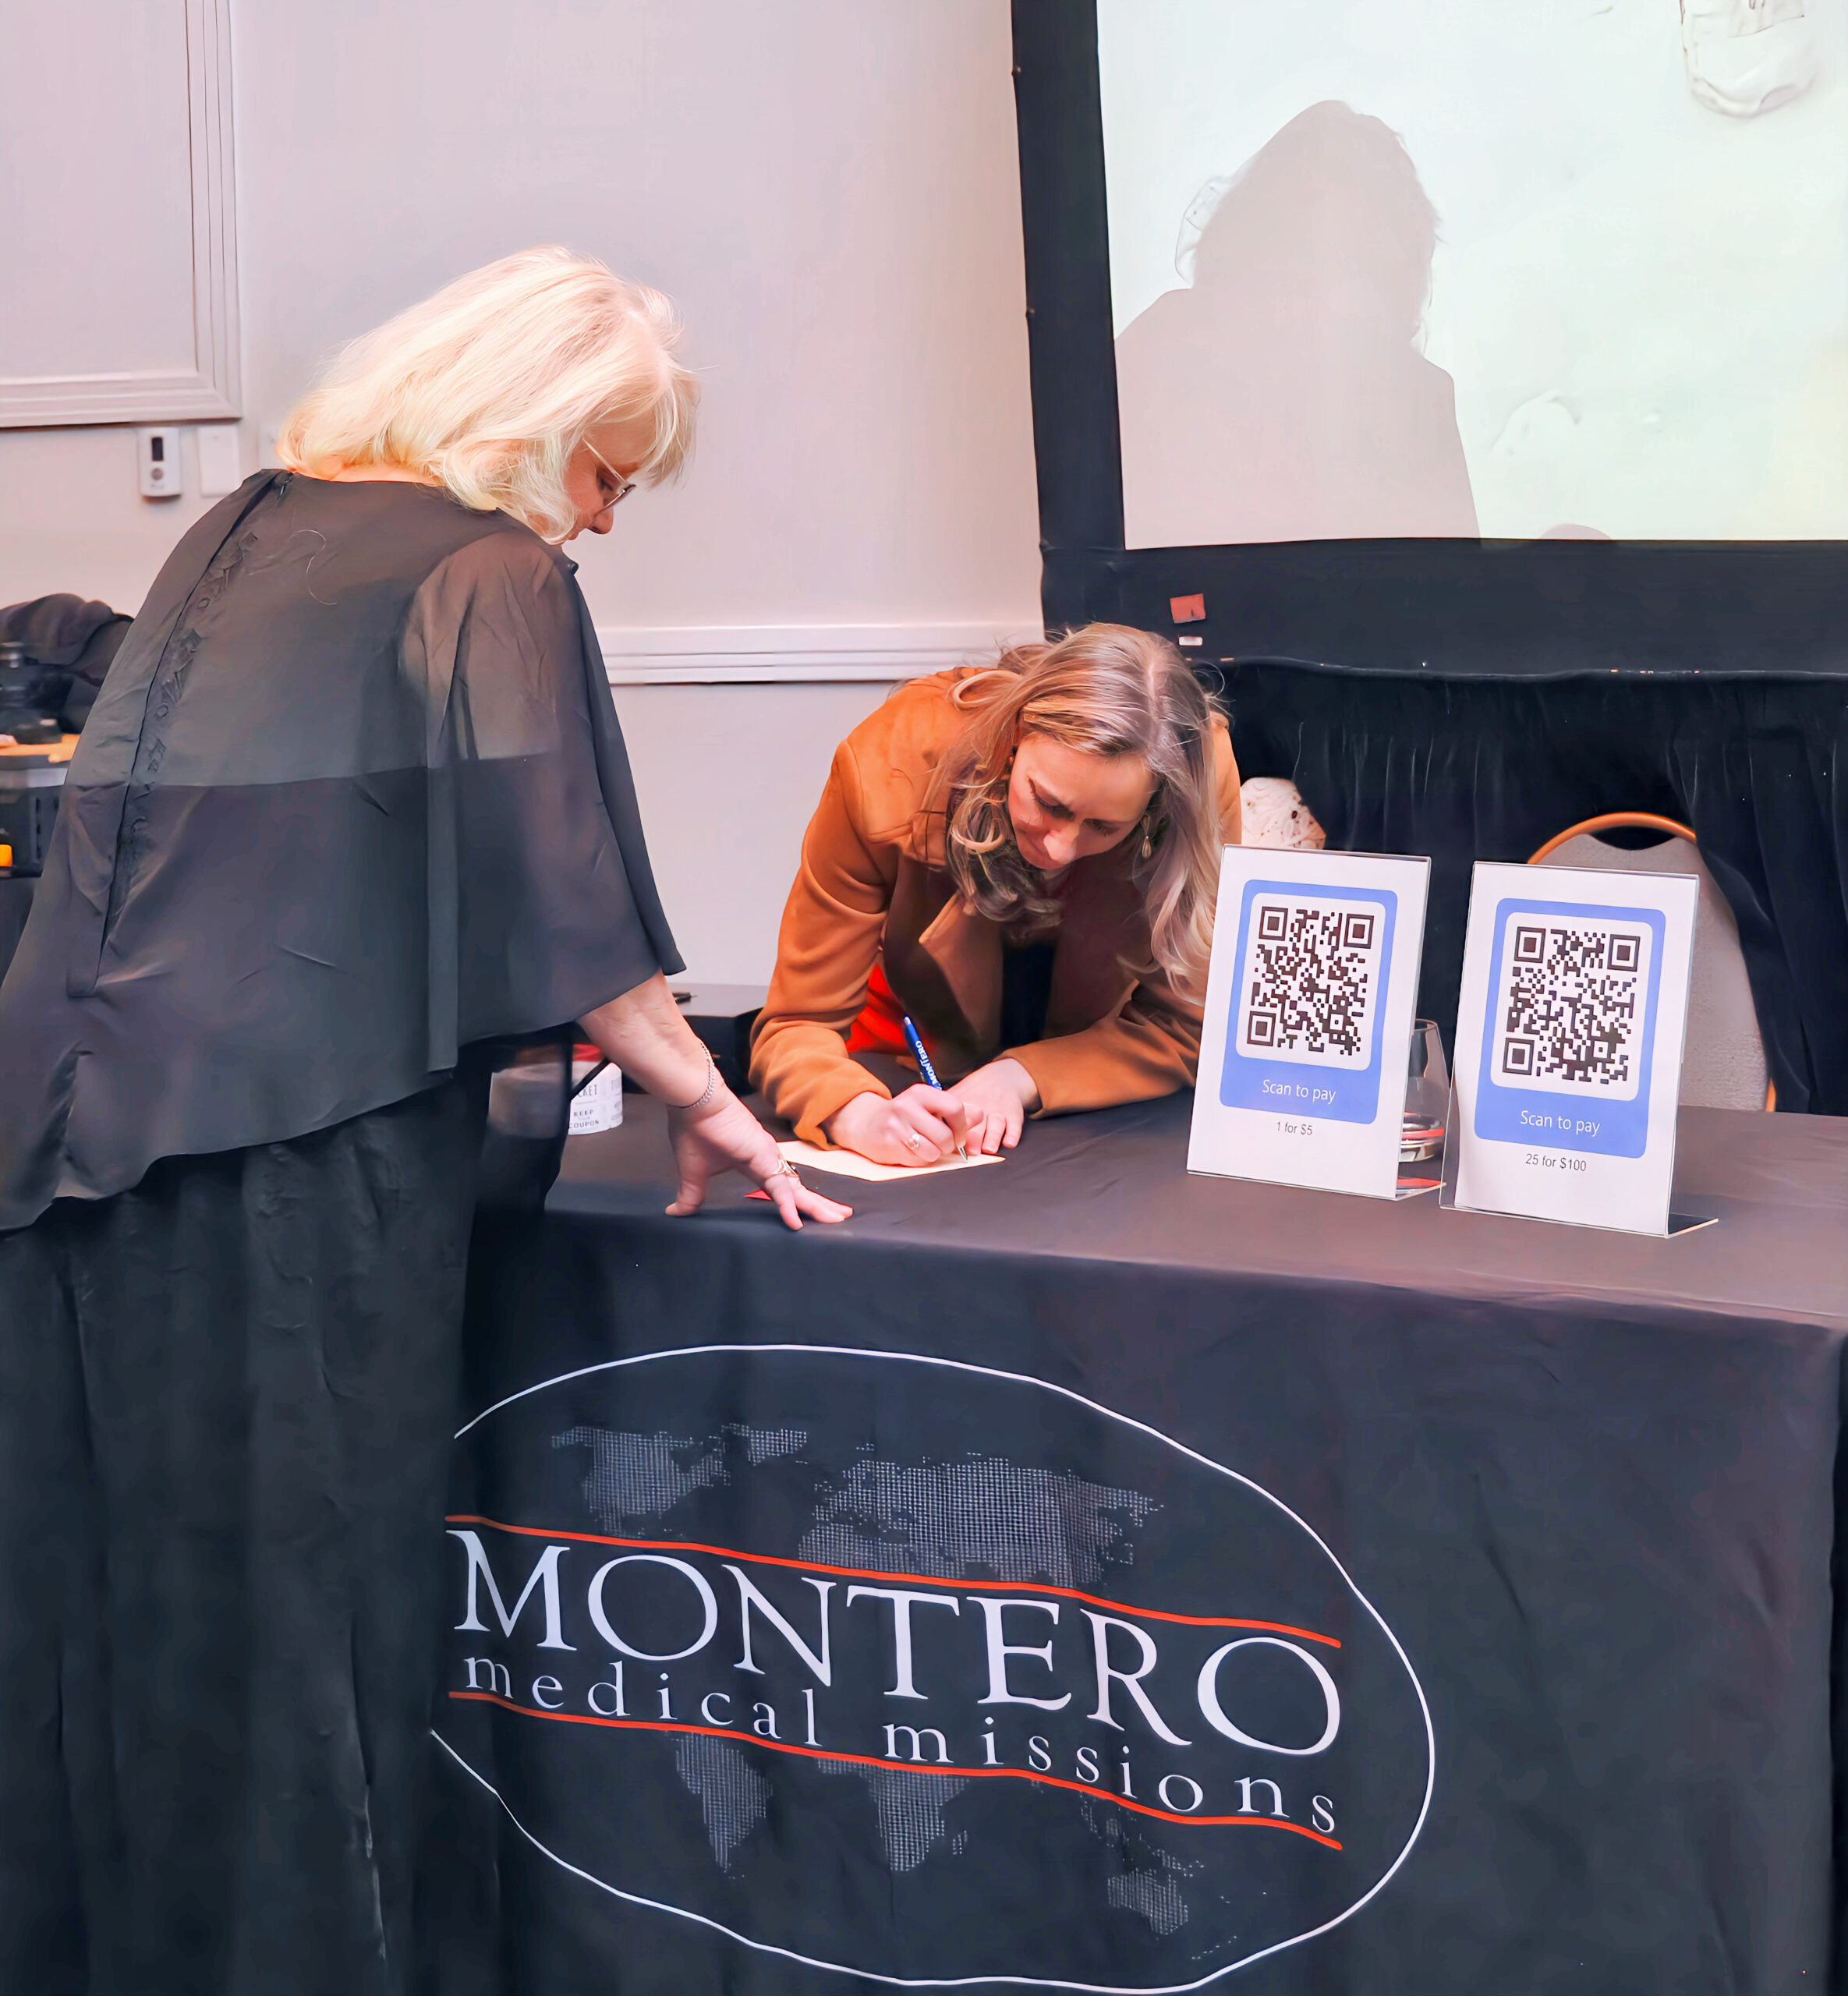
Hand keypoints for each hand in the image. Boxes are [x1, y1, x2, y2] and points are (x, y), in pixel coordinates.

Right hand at [666, 1090, 851, 1229]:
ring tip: (836, 1220)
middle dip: (818, 1204)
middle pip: (797, 1189)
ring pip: (796, 1188)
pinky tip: (796, 1223)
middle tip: (840, 1217)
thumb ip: (691, 1196)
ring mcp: (768, 1157)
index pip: (780, 1188)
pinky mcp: (763, 1156)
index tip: (806, 1216)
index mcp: (753, 1164)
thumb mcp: (693, 1173)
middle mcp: (766, 1160)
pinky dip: (788, 1206)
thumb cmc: (693, 1129)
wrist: (692, 1101)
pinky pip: (778, 1187)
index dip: (793, 1203)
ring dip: (816, 1206)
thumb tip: (675, 1213)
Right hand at [824, 1084, 978, 1166]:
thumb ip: (955, 1111)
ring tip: (923, 1146)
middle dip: (948, 1146)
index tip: (958, 1135)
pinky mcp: (889, 1144)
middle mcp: (907, 1106)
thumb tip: (981, 1115)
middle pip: (946, 1136)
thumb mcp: (928, 1107)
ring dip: (933, 1154)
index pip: (956, 1109)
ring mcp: (896, 1126)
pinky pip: (918, 1161)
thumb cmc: (904, 1116)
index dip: (962, 1127)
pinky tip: (910, 1151)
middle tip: (941, 1144)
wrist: (865, 1123)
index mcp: (921, 1092)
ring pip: (933, 1152)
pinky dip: (919, 1160)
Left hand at [947, 1058, 1038, 1153]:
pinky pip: (1015, 1123)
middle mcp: (981, 1106)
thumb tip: (918, 1130)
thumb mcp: (957, 1096)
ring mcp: (998, 1110)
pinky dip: (1013, 1133)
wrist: (1003, 1076)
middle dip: (974, 1137)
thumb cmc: (975, 1093)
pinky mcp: (1014, 1113)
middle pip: (978, 1123)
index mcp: (965, 1103)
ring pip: (996, 1123)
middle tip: (970, 1150)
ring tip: (988, 1148)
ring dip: (993, 1136)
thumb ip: (940, 1111)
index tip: (949, 1140)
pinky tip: (1009, 1142)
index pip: (957, 1115)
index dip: (953, 1129)